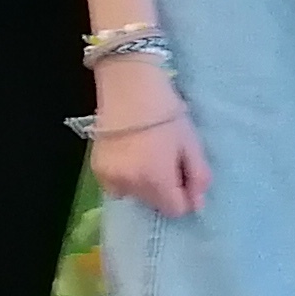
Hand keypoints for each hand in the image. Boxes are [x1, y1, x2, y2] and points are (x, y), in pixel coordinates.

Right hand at [88, 60, 210, 215]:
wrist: (129, 86)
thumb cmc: (167, 112)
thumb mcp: (191, 143)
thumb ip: (198, 177)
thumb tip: (197, 205)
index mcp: (156, 180)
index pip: (174, 210)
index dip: (184, 196)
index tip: (185, 175)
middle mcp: (130, 185)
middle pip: (154, 204)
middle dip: (165, 189)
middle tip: (167, 158)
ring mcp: (109, 179)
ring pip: (135, 195)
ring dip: (144, 184)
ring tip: (147, 155)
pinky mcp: (97, 169)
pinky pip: (116, 186)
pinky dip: (125, 177)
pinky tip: (130, 155)